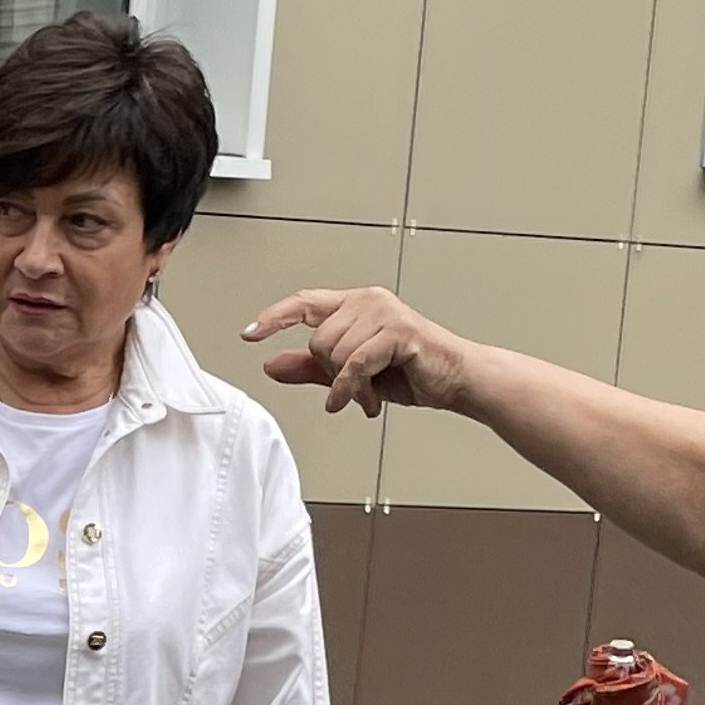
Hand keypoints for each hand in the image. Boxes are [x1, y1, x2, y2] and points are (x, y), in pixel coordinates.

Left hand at [243, 288, 481, 420]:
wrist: (455, 380)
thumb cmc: (409, 371)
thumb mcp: (350, 374)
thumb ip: (310, 368)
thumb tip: (272, 364)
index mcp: (354, 304)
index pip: (304, 304)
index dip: (274, 318)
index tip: (249, 334)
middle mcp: (367, 301)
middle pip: (317, 341)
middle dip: (331, 374)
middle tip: (355, 388)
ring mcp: (384, 313)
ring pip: (334, 354)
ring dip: (349, 386)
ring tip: (370, 393)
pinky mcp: (398, 331)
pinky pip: (355, 364)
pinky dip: (352, 389)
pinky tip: (361, 403)